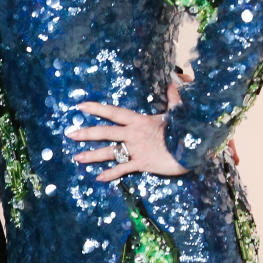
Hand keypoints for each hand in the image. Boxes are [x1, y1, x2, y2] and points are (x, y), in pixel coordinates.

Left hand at [65, 101, 187, 181]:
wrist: (194, 148)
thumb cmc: (185, 129)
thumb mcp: (177, 111)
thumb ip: (172, 98)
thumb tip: (172, 83)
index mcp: (139, 120)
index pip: (113, 112)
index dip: (96, 108)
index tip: (80, 106)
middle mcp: (133, 134)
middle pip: (105, 132)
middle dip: (86, 133)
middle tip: (69, 134)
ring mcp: (136, 150)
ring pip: (109, 152)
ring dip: (92, 156)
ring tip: (76, 158)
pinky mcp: (142, 164)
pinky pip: (122, 169)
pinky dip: (110, 174)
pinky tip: (98, 178)